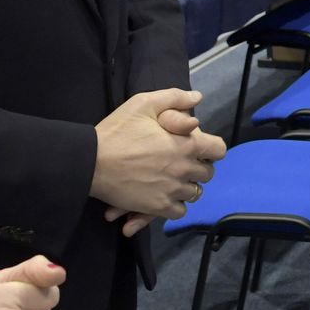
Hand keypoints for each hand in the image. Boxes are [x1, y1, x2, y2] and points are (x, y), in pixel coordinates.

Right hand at [91, 88, 224, 219]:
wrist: (91, 162)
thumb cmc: (117, 131)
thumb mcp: (143, 104)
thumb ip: (174, 98)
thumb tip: (197, 98)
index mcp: (187, 143)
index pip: (218, 150)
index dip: (210, 148)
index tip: (197, 148)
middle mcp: (185, 169)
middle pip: (207, 174)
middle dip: (197, 167)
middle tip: (178, 162)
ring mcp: (172, 190)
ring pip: (194, 193)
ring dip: (185, 187)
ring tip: (169, 179)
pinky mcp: (158, 207)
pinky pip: (179, 212)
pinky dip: (174, 205)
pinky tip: (162, 195)